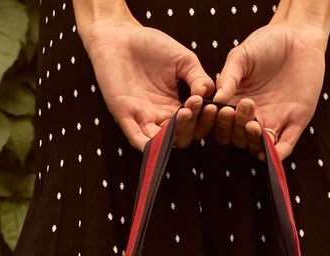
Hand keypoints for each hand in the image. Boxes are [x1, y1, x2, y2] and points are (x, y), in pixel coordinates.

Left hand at [81, 14, 217, 149]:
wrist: (120, 36)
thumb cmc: (151, 45)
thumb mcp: (183, 59)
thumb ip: (198, 77)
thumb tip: (207, 96)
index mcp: (176, 104)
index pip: (196, 124)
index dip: (204, 119)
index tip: (209, 104)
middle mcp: (161, 116)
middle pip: (182, 137)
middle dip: (192, 126)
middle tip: (194, 104)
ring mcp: (143, 118)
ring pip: (163, 142)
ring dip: (176, 134)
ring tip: (183, 113)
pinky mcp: (125, 116)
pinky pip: (137, 139)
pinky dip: (149, 145)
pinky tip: (160, 140)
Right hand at [213, 22, 328, 159]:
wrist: (299, 37)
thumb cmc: (267, 43)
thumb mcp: (242, 56)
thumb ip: (228, 76)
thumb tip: (216, 99)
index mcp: (235, 103)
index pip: (221, 125)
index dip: (218, 122)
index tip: (220, 109)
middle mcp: (252, 117)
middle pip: (237, 138)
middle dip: (236, 127)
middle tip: (240, 108)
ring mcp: (274, 122)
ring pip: (257, 145)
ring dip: (253, 140)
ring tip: (253, 125)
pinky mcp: (295, 123)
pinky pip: (285, 146)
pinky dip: (277, 154)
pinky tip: (271, 152)